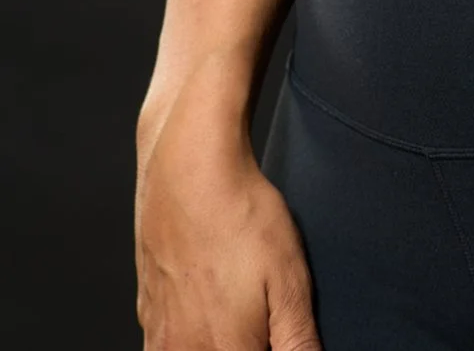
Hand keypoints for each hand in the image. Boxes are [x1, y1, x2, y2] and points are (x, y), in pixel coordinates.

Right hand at [135, 96, 318, 350]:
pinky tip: (210, 305)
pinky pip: (168, 345)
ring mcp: (160, 336)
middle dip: (248, 340)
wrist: (187, 168)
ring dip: (218, 340)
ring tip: (238, 305)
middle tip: (262, 312)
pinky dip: (192, 337)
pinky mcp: (147, 312)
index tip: (279, 332)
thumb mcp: (289, 281)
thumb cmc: (241, 218)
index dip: (273, 346)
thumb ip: (298, 341)